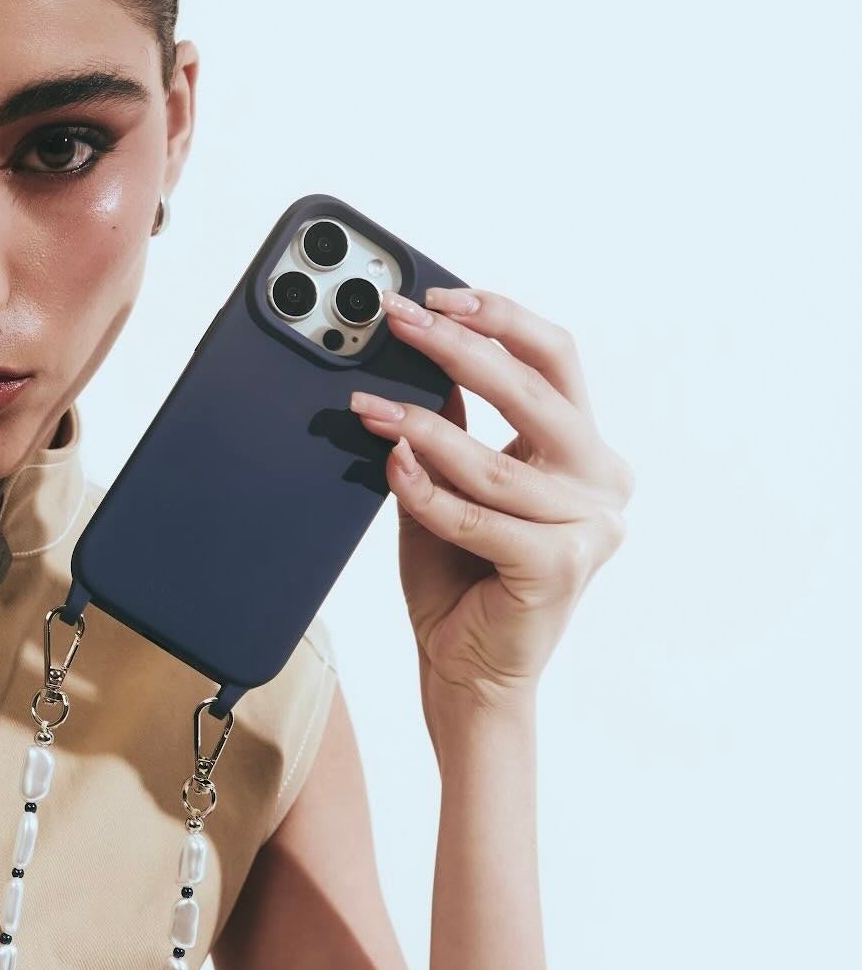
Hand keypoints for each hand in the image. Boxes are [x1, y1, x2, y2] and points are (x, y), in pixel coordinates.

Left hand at [348, 286, 633, 720]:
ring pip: (492, 462)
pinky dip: (426, 492)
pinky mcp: (559, 567)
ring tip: (369, 406)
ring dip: (422, 427)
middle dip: (459, 348)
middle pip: (534, 390)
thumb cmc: (460, 579)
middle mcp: (600, 482)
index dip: (499, 318)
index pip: (554, 360)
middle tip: (400, 320)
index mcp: (585, 452)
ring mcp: (589, 527)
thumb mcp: (449, 481)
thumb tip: (419, 349)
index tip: (436, 297)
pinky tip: (392, 466)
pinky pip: (476, 516)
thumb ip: (449, 423)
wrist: (468, 672)